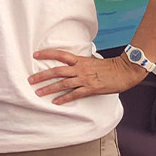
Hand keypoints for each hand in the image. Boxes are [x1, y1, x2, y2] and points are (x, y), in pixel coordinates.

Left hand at [28, 48, 145, 103]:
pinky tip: (56, 102)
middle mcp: (80, 69)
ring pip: (62, 84)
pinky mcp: (90, 89)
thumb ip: (81, 64)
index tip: (35, 55)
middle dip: (42, 76)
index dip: (47, 53)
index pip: (60, 54)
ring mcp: (84, 79)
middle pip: (57, 71)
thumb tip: (71, 65)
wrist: (124, 71)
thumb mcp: (93, 61)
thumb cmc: (110, 66)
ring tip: (38, 92)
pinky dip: (64, 98)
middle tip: (30, 80)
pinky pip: (74, 94)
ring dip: (49, 88)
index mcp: (80, 60)